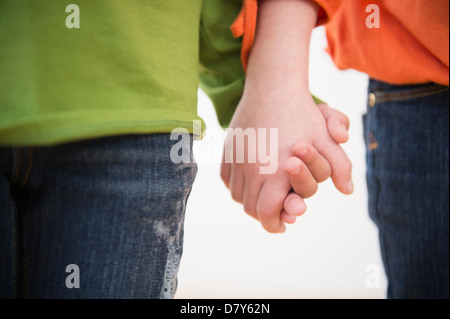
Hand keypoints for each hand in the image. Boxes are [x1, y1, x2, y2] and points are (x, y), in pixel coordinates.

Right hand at [221, 93, 352, 232]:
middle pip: (251, 208)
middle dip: (266, 214)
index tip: (283, 225)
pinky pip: (227, 180)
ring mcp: (237, 160)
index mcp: (277, 172)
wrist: (272, 87)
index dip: (274, 224)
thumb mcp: (326, 138)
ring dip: (251, 201)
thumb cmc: (303, 114)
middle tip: (277, 211)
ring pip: (238, 196)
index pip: (267, 213)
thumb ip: (340, 166)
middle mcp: (252, 169)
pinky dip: (238, 186)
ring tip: (264, 195)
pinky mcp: (228, 152)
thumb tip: (347, 190)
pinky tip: (250, 180)